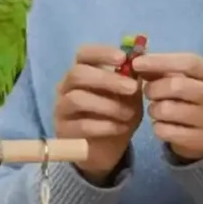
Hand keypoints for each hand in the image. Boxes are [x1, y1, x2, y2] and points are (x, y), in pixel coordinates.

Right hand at [54, 45, 142, 183]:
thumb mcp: (129, 96)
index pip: (83, 54)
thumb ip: (132, 79)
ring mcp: (61, 109)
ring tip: (129, 114)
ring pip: (77, 99)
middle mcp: (65, 87)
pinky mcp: (63, 131)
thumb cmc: (117, 114)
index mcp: (82, 72)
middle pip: (78, 74)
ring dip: (108, 105)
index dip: (101, 53)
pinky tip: (121, 128)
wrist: (107, 150)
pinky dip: (105, 125)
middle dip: (107, 79)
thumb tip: (141, 58)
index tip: (123, 58)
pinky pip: (81, 125)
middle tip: (132, 88)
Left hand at [133, 53, 202, 161]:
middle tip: (147, 92)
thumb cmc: (190, 98)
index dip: (160, 61)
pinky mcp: (202, 141)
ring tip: (156, 110)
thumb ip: (161, 69)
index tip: (136, 63)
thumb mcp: (182, 79)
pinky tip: (162, 125)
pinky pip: (166, 131)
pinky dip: (157, 127)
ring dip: (153, 109)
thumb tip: (138, 63)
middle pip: (176, 86)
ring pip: (168, 110)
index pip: (188, 62)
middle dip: (153, 88)